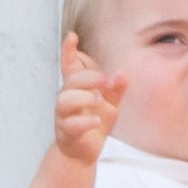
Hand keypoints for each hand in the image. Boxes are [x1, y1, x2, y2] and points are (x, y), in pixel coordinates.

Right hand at [56, 32, 126, 163]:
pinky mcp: (67, 132)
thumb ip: (116, 89)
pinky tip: (96, 121)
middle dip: (88, 77)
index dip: (69, 51)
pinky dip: (84, 121)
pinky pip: (71, 124)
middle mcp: (67, 99)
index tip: (72, 36)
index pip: (69, 66)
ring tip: (99, 100)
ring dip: (84, 97)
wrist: (85, 151)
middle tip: (104, 81)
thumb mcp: (110, 103)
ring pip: (65, 100)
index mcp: (77, 88)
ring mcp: (64, 116)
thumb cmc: (95, 122)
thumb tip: (123, 74)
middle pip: (71, 80)